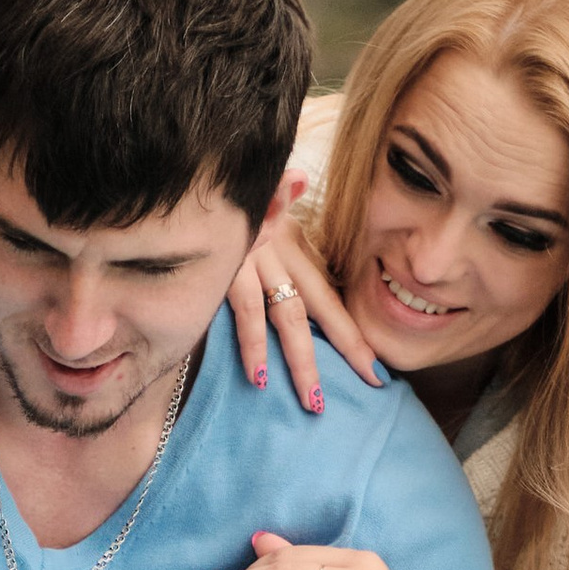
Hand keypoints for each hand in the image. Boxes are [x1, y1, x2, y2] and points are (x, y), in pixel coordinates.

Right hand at [229, 186, 383, 407]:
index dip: (351, 331)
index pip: (327, 292)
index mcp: (289, 241)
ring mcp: (253, 253)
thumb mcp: (255, 208)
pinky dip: (253, 343)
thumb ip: (275, 215)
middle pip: (319, 304)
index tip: (374, 367)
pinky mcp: (227, 261)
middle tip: (372, 381)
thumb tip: (301, 182)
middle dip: (348, 346)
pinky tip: (258, 377)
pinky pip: (244, 308)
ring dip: (302, 359)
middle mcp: (277, 247)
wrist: (193, 169)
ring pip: (287, 315)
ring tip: (313, 400)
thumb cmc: (222, 199)